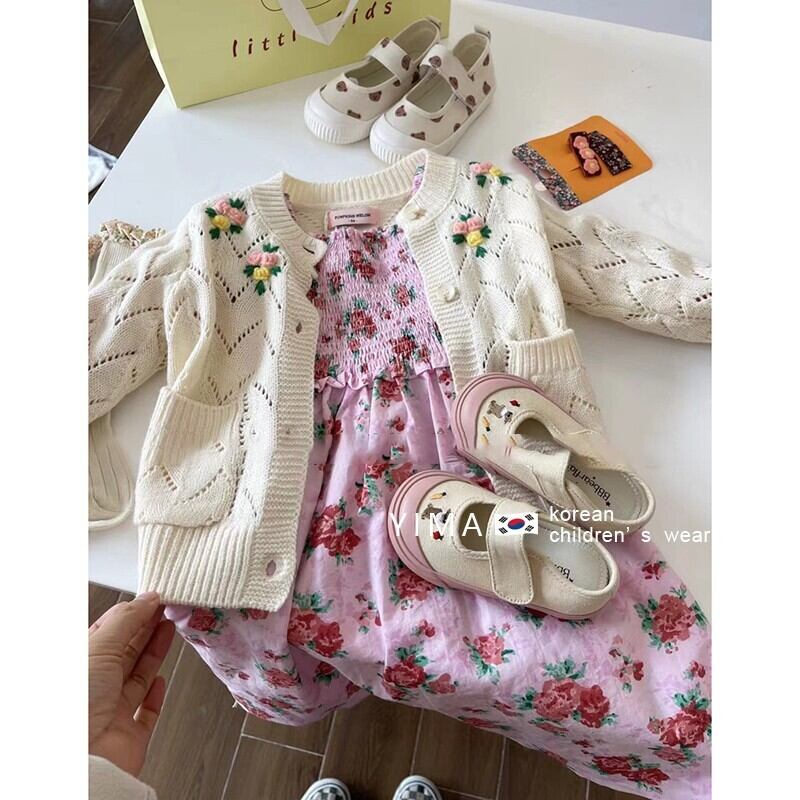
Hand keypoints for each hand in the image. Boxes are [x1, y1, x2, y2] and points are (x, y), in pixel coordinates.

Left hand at [88, 592, 174, 775]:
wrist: (83, 761)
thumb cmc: (77, 705)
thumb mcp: (100, 647)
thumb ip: (127, 620)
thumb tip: (148, 598)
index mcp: (80, 665)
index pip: (107, 632)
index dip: (132, 613)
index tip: (154, 598)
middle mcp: (94, 689)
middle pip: (124, 653)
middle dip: (146, 629)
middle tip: (167, 609)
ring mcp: (111, 713)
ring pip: (137, 678)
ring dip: (154, 653)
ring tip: (169, 630)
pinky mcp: (129, 737)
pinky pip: (146, 713)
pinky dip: (156, 696)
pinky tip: (162, 680)